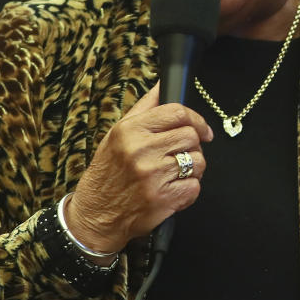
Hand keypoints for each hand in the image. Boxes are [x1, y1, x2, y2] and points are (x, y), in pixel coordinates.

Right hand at [64, 83, 213, 253]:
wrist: (96, 214)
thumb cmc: (109, 172)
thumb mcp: (117, 133)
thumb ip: (145, 107)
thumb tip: (162, 85)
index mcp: (131, 130)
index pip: (177, 112)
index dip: (196, 119)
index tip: (202, 129)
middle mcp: (141, 150)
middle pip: (191, 136)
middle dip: (193, 146)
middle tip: (181, 155)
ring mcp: (153, 175)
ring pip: (198, 161)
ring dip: (193, 169)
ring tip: (175, 174)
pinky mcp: (164, 198)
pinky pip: (195, 186)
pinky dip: (188, 190)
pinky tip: (173, 190)